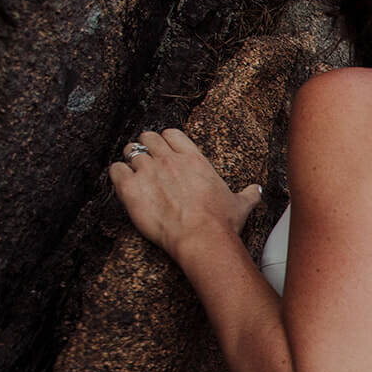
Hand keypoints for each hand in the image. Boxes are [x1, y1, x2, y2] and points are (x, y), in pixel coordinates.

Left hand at [109, 129, 261, 258]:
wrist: (202, 238)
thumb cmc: (221, 222)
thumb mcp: (240, 204)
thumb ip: (248, 193)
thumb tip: (256, 190)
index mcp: (193, 159)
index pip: (172, 133)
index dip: (165, 141)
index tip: (164, 150)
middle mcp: (169, 160)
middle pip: (147, 137)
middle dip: (145, 147)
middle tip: (146, 161)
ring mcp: (148, 172)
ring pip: (129, 151)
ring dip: (131, 161)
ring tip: (133, 174)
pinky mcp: (130, 188)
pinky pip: (115, 170)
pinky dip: (117, 175)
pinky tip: (123, 185)